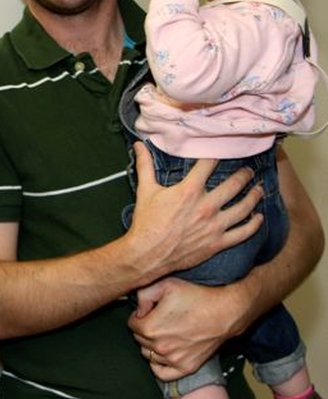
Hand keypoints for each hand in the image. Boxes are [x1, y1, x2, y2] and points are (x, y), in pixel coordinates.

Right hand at [127, 143, 263, 276]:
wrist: (147, 254)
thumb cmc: (146, 221)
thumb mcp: (145, 190)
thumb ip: (145, 165)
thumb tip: (138, 145)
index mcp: (189, 190)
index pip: (209, 164)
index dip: (217, 154)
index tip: (225, 149)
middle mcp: (206, 206)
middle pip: (233, 185)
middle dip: (243, 175)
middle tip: (249, 170)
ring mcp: (214, 226)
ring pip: (243, 208)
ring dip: (254, 196)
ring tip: (259, 189)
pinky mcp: (217, 243)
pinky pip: (242, 233)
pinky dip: (254, 225)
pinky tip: (259, 218)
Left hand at [128, 277, 242, 380]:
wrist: (224, 312)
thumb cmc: (195, 296)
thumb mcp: (165, 285)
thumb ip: (143, 295)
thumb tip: (138, 311)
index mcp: (151, 328)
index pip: (131, 324)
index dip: (139, 315)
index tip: (150, 310)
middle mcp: (160, 347)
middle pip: (139, 339)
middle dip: (144, 328)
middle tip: (158, 319)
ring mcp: (173, 360)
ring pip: (148, 354)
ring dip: (151, 344)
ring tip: (164, 332)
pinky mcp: (186, 368)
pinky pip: (161, 372)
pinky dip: (158, 364)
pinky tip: (164, 352)